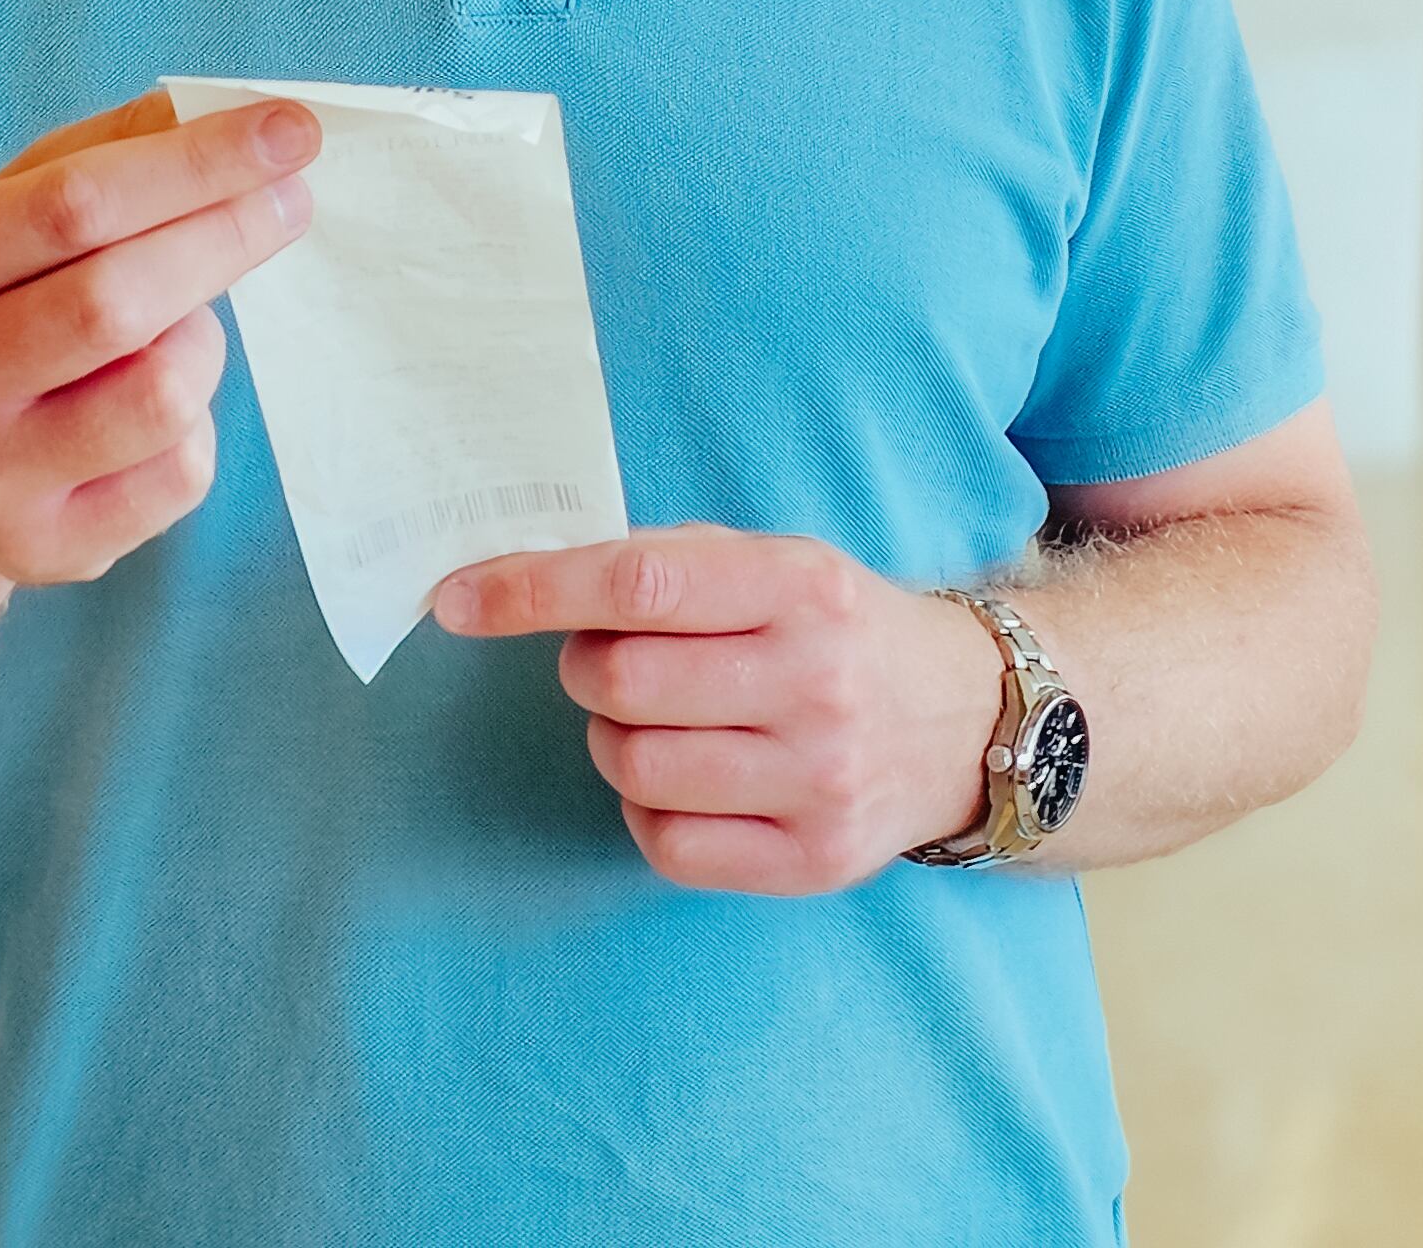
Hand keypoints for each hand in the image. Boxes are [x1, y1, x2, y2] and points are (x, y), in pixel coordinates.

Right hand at [0, 89, 314, 589]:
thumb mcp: (10, 212)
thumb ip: (104, 155)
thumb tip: (215, 110)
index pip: (71, 204)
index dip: (195, 164)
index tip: (290, 130)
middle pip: (116, 301)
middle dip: (227, 236)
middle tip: (293, 200)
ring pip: (162, 394)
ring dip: (204, 342)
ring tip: (182, 326)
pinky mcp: (47, 550)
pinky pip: (179, 473)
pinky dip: (197, 423)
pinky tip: (155, 407)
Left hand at [436, 527, 1008, 894]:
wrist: (966, 719)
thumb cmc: (835, 628)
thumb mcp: (773, 561)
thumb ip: (664, 564)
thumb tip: (518, 575)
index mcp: (801, 587)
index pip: (636, 586)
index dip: (529, 591)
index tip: (457, 600)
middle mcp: (817, 683)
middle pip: (620, 682)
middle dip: (583, 667)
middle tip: (609, 660)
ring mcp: (819, 781)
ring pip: (632, 765)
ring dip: (613, 738)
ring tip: (659, 719)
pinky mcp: (813, 861)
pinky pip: (665, 842)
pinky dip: (646, 807)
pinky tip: (684, 777)